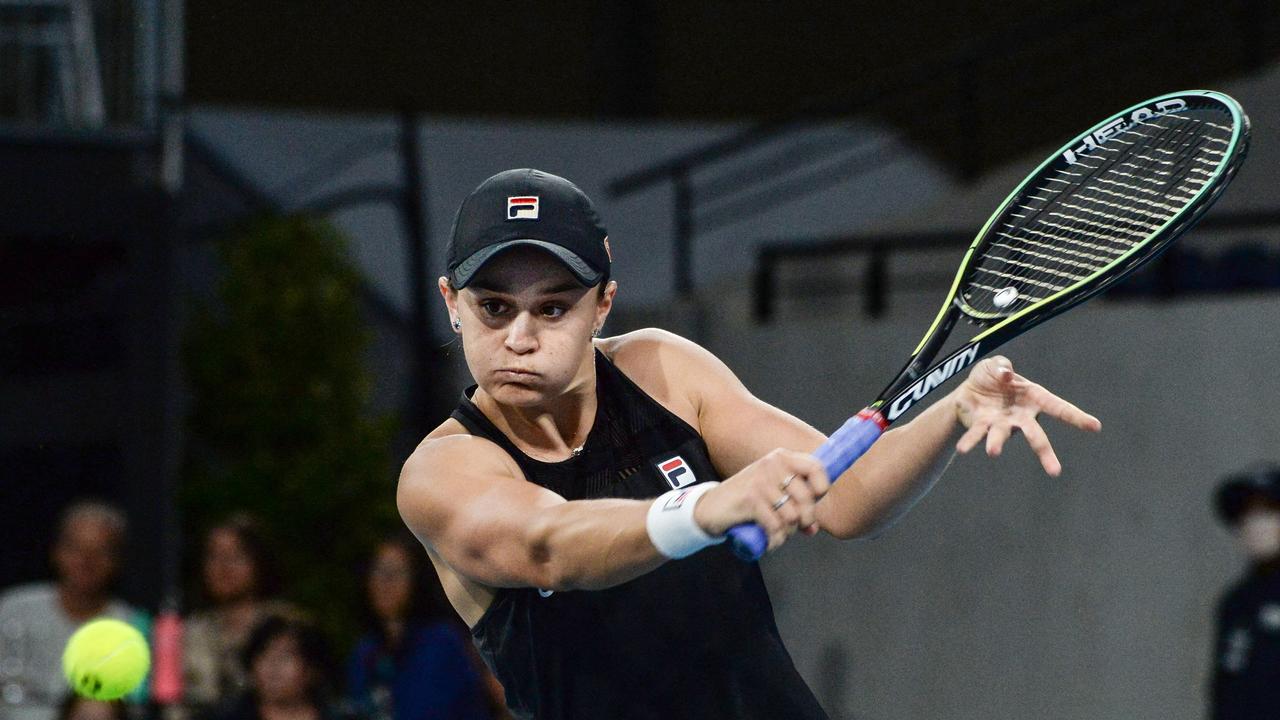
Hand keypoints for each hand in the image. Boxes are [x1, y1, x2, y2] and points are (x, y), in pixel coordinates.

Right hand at [693, 449, 829, 551]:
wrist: (711, 507)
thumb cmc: (746, 500)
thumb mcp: (772, 492)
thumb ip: (795, 505)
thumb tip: (813, 528)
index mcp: (781, 457)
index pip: (816, 466)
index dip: (822, 487)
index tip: (815, 500)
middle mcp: (772, 465)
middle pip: (807, 498)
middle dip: (805, 519)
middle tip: (795, 527)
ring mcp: (761, 481)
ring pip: (792, 516)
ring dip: (787, 532)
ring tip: (777, 533)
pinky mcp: (751, 499)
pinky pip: (776, 526)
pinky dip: (775, 540)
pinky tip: (769, 542)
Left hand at [953, 356, 1100, 475]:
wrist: (968, 392)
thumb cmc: (991, 377)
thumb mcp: (996, 364)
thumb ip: (1002, 366)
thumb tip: (1006, 375)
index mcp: (1033, 398)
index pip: (1058, 407)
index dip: (1076, 417)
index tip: (1095, 427)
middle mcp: (1021, 416)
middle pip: (1036, 435)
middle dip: (1045, 453)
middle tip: (1055, 472)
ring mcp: (1001, 423)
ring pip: (1003, 436)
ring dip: (997, 443)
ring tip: (993, 452)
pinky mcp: (981, 426)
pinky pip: (976, 434)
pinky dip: (970, 440)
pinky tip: (963, 449)